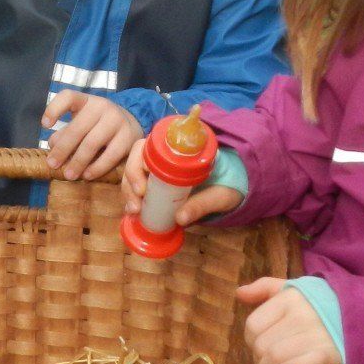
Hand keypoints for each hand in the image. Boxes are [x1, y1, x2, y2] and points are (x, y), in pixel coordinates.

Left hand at [41, 91, 140, 180]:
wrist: (132, 124)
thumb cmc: (98, 125)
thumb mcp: (81, 123)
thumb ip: (65, 133)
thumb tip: (53, 146)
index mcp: (86, 100)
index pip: (68, 97)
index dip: (54, 109)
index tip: (45, 125)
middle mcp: (102, 106)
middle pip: (77, 128)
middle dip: (62, 149)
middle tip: (52, 165)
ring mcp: (117, 120)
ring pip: (92, 143)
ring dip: (78, 161)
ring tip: (68, 175)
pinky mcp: (129, 137)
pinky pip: (110, 155)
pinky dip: (96, 167)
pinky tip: (87, 175)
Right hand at [121, 135, 242, 223]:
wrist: (235, 189)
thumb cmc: (229, 185)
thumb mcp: (220, 195)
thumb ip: (203, 204)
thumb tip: (180, 218)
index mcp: (181, 149)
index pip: (151, 145)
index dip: (140, 161)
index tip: (143, 184)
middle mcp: (166, 155)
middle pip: (137, 157)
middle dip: (131, 179)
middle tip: (137, 201)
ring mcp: (159, 168)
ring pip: (134, 172)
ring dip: (128, 190)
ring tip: (133, 210)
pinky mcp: (157, 183)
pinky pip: (138, 186)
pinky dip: (132, 197)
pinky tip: (133, 212)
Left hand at [236, 277, 342, 363]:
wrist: (360, 320)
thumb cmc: (317, 307)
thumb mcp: (292, 290)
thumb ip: (264, 288)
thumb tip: (239, 293)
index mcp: (289, 298)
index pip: (252, 325)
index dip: (251, 340)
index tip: (259, 346)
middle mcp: (302, 314)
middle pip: (261, 345)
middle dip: (260, 359)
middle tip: (269, 363)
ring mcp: (317, 334)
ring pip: (276, 358)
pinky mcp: (331, 354)